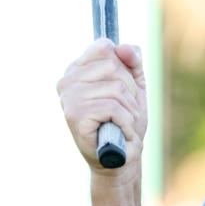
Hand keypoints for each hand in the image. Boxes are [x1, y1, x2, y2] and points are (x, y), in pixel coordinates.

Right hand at [56, 39, 147, 176]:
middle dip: (130, 92)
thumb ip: (132, 62)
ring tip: (122, 123)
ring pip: (117, 89)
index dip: (124, 68)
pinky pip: (114, 107)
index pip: (105, 47)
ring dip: (130, 110)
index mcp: (78, 70)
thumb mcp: (134, 87)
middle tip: (124, 111)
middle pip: (114, 67)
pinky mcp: (75, 115)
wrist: (122, 157)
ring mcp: (69, 97)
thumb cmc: (126, 122)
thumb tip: (125, 48)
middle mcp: (68, 81)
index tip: (124, 88)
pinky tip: (120, 132)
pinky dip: (126, 122)